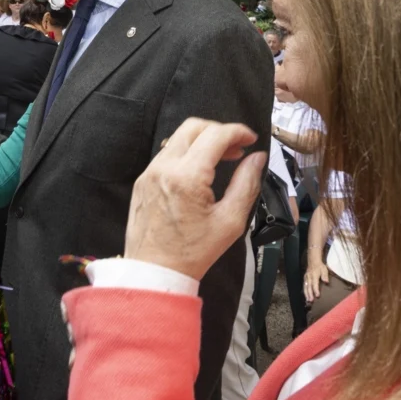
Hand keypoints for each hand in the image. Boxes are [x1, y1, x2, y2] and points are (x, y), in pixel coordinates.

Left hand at [124, 118, 265, 280]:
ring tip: (222, 158)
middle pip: (193, 127)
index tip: (251, 139)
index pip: (215, 135)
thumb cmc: (193, 252)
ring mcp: (149, 172)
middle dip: (219, 131)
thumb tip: (257, 158)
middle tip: (238, 147)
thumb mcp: (230, 221)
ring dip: (202, 141)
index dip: (237, 131)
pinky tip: (201, 170)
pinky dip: (187, 153)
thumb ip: (247, 184)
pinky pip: (167, 155)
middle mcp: (163, 168)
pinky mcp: (142, 180)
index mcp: (186, 177)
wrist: (154, 272)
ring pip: (178, 139)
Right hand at [304, 260, 329, 302]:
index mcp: (314, 275)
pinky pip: (304, 286)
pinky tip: (305, 296)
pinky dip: (304, 291)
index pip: (315, 284)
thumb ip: (325, 276)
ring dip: (306, 294)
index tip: (317, 296)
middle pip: (309, 287)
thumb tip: (326, 282)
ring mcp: (306, 278)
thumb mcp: (324, 269)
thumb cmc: (320, 266)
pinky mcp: (305, 279)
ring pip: (305, 287)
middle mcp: (309, 277)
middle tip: (311, 300)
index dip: (316, 290)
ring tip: (307, 300)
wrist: (313, 261)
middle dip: (309, 294)